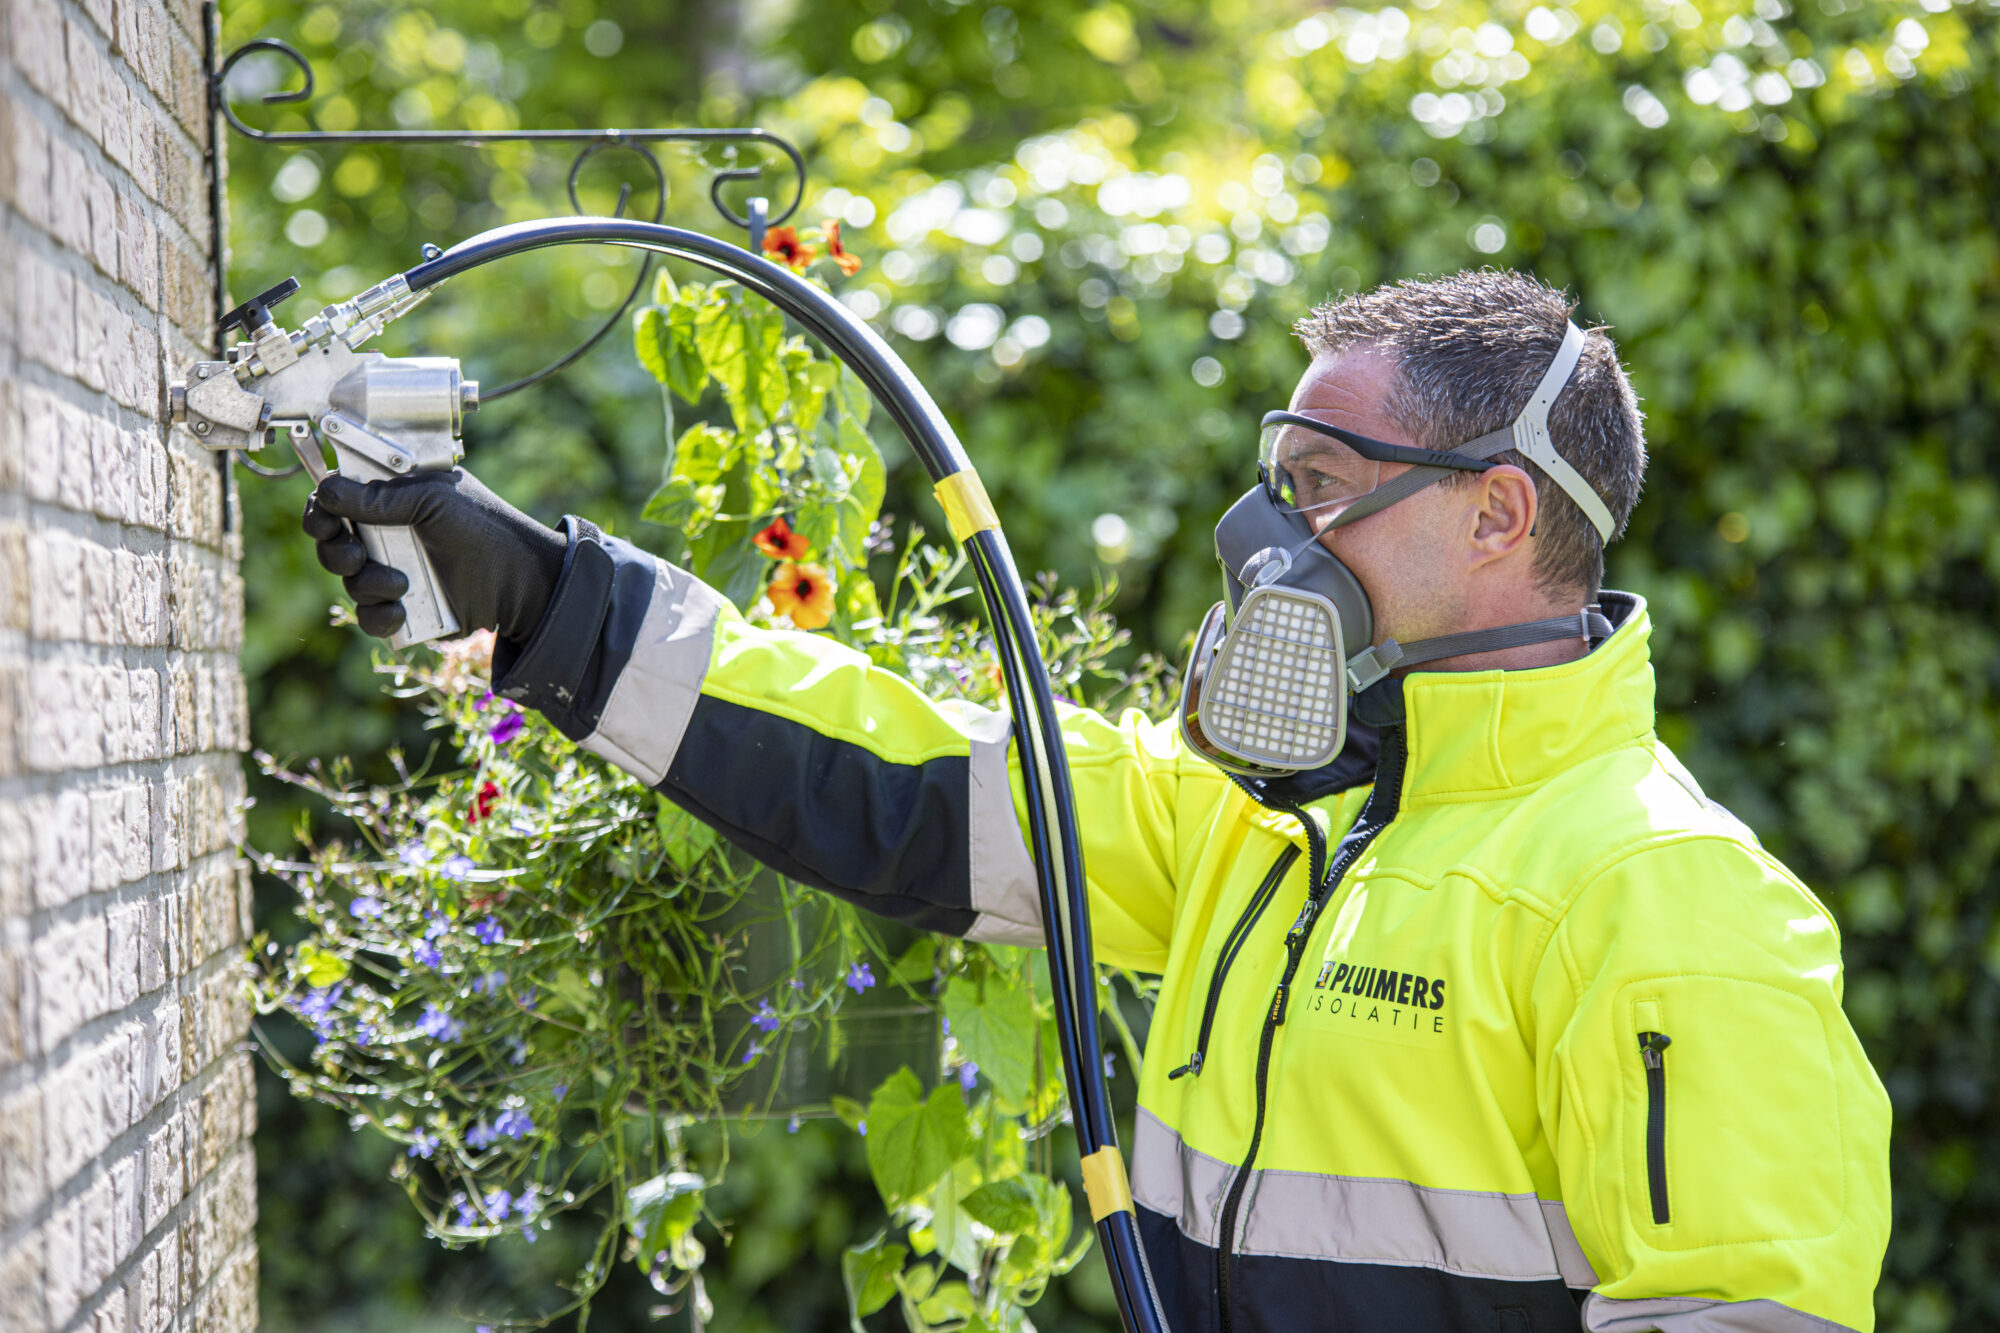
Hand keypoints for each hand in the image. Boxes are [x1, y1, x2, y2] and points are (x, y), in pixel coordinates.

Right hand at [302, 468, 567, 641]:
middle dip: (337, 552)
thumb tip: (327, 490)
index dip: (320, 510)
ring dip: (367, 584)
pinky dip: (378, 616)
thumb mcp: (435, 500)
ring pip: (349, 583)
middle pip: (331, 544)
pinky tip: (401, 610)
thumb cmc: (486, 528)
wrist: (524, 582)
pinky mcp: (404, 609)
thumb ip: (382, 497)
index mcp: (390, 501)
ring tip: (402, 582)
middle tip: (359, 555)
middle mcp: (386, 535)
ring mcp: (393, 572)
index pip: (335, 501)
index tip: (326, 519)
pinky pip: (369, 618)